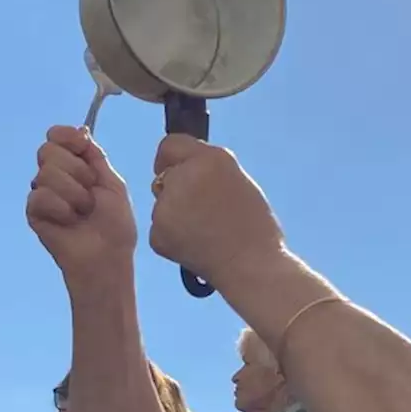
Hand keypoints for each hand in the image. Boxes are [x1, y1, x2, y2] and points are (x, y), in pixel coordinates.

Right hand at [27, 125, 135, 275]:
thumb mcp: (112, 183)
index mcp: (74, 165)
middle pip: (48, 150)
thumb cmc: (115, 224)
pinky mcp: (33, 212)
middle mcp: (54, 176)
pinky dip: (61, 208)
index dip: (65, 136)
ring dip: (74, 193)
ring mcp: (42, 194)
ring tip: (83, 211)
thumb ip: (95, 156)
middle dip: (76, 169)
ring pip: (46, 173)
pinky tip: (69, 221)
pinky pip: (40, 196)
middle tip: (90, 190)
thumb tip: (81, 129)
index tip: (81, 144)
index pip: (55, 136)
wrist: (107, 257)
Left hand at [148, 134, 282, 282]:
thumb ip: (206, 166)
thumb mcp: (237, 179)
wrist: (253, 267)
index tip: (178, 170)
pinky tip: (196, 244)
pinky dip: (172, 235)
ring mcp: (166, 205)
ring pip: (162, 202)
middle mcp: (183, 176)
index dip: (174, 159)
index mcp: (210, 159)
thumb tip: (179, 165)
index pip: (170, 144)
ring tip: (206, 229)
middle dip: (176, 187)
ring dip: (174, 211)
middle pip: (163, 175)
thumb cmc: (253, 226)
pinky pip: (159, 226)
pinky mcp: (157, 232)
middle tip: (202, 209)